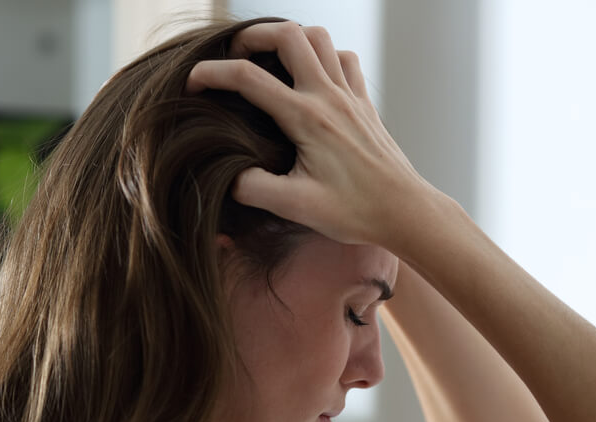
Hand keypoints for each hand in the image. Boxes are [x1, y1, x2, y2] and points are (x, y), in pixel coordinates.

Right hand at [186, 21, 435, 246]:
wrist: (404, 211)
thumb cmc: (354, 211)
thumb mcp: (295, 207)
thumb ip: (253, 188)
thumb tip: (228, 175)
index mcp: (307, 118)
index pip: (249, 79)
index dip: (212, 74)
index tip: (191, 82)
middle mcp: (329, 97)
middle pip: (289, 35)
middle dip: (254, 36)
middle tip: (234, 56)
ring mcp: (350, 96)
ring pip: (320, 39)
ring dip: (290, 38)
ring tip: (269, 58)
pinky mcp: (364, 103)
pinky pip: (344, 59)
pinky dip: (324, 55)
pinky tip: (311, 77)